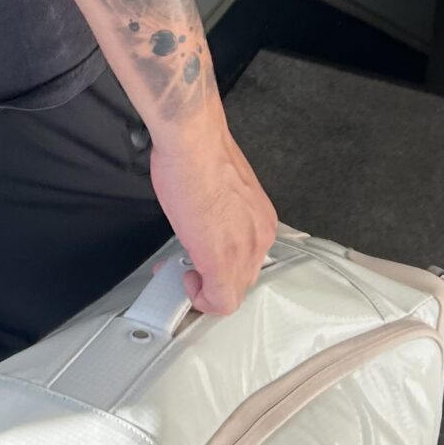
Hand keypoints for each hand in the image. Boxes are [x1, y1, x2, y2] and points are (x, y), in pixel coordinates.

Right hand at [149, 115, 277, 315]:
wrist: (192, 142)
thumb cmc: (200, 156)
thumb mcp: (221, 193)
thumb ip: (222, 217)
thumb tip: (207, 228)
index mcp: (261, 219)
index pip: (248, 260)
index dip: (221, 265)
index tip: (200, 258)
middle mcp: (260, 236)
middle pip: (241, 280)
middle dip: (210, 279)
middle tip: (186, 267)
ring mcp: (243, 251)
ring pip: (231, 293)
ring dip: (204, 288)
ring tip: (183, 269)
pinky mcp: (221, 261)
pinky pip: (219, 302)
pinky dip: (200, 300)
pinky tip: (186, 281)